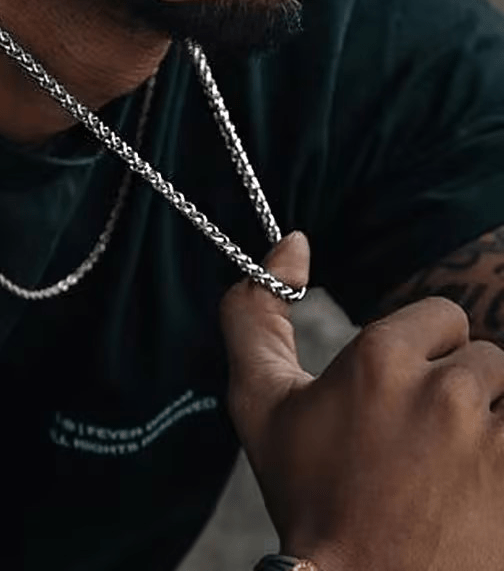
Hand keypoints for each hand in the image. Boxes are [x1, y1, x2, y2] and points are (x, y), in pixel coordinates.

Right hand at [221, 232, 503, 570]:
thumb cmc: (308, 492)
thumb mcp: (258, 402)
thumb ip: (254, 312)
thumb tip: (295, 240)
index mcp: (380, 358)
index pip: (441, 316)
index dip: (421, 352)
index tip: (399, 394)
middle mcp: (446, 389)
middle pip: (485, 355)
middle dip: (460, 387)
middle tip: (424, 438)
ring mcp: (495, 440)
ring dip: (492, 423)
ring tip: (454, 465)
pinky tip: (478, 483)